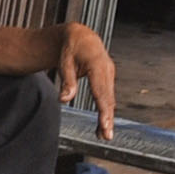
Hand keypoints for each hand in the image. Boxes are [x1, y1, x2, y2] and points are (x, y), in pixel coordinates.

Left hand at [57, 21, 118, 135]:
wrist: (81, 36)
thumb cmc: (71, 48)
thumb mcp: (64, 63)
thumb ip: (67, 81)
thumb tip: (64, 100)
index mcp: (96, 64)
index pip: (100, 92)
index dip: (103, 110)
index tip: (104, 125)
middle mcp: (107, 69)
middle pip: (108, 98)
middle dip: (108, 118)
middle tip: (106, 136)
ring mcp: (109, 73)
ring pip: (110, 98)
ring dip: (108, 117)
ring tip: (104, 135)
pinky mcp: (108, 77)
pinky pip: (108, 95)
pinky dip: (106, 109)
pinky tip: (103, 123)